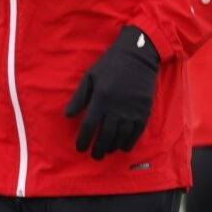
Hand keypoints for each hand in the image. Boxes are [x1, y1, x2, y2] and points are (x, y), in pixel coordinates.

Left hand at [65, 25, 159, 159]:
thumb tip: (68, 116)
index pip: (89, 126)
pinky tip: (123, 147)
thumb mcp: (90, 77)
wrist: (138, 55)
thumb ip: (79, 97)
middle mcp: (116, 107)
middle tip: (94, 156)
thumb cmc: (110, 65)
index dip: (83, 140)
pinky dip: (129, 142)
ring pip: (121, 136)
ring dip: (112, 147)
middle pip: (105, 135)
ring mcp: (131, 110)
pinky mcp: (144, 111)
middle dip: (98, 148)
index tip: (80, 148)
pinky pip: (136, 132)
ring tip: (106, 151)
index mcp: (101, 98)